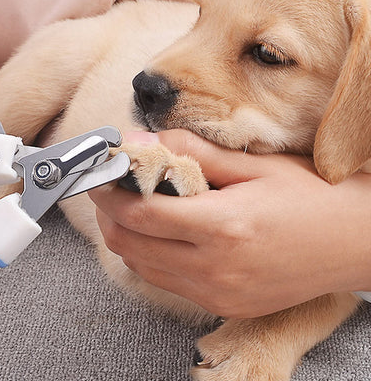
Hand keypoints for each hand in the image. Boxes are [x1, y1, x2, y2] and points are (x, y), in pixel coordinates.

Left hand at [89, 129, 370, 317]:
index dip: (109, 191)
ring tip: (131, 205)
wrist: (353, 243)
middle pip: (129, 244)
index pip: (139, 213)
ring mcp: (215, 293)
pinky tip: (159, 232)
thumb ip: (192, 152)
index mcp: (223, 227)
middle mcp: (214, 269)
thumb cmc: (308, 197)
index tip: (100, 172)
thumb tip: (142, 140)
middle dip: (108, 213)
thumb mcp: (253, 165)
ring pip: (140, 266)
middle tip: (110, 186)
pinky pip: (164, 281)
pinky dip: (147, 255)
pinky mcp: (220, 305)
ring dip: (125, 234)